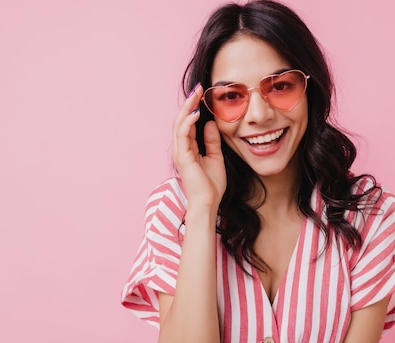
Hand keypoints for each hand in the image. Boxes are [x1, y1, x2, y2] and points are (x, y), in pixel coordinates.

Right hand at [172, 84, 225, 209]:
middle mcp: (181, 148)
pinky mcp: (182, 157)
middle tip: (199, 88)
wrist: (208, 202)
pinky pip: (182, 134)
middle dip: (189, 102)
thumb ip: (212, 140)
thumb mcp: (215, 156)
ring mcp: (180, 152)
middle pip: (181, 120)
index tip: (203, 94)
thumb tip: (211, 123)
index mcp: (188, 148)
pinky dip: (188, 122)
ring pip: (179, 124)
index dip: (194, 108)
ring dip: (187, 108)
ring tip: (196, 95)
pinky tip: (196, 113)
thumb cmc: (211, 185)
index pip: (188, 123)